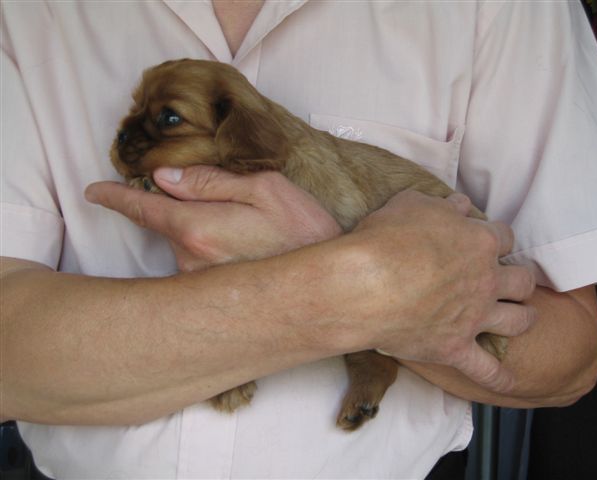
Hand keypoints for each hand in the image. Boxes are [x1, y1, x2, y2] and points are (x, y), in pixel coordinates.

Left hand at [85, 166, 341, 270]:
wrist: (330, 288)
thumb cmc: (305, 232)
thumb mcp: (267, 189)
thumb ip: (212, 181)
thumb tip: (166, 179)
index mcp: (199, 228)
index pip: (144, 208)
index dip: (116, 196)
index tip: (95, 191)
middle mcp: (191, 261)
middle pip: (169, 224)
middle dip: (184, 209)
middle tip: (228, 207)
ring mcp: (200, 283)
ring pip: (185, 244)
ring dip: (205, 231)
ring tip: (250, 233)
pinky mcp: (213, 296)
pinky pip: (199, 264)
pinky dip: (213, 251)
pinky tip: (247, 252)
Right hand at [344, 190, 536, 392]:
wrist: (364, 283)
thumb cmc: (384, 238)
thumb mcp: (412, 203)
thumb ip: (442, 204)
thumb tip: (460, 204)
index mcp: (479, 242)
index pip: (504, 236)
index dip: (496, 238)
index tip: (486, 242)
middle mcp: (486, 280)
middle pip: (522, 280)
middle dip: (519, 279)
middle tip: (509, 281)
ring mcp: (475, 317)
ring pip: (518, 320)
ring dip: (523, 318)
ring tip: (520, 317)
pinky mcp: (456, 348)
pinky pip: (486, 370)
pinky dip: (499, 378)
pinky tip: (508, 383)